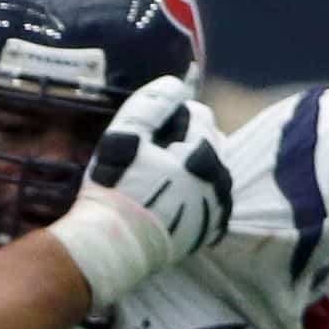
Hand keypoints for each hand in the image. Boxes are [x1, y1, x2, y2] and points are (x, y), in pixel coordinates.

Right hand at [84, 76, 232, 261]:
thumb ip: (151, 104)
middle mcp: (218, 178)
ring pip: (214, 172)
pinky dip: (197, 195)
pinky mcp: (209, 230)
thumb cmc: (114, 187)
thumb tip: (175, 83)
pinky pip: (212, 201)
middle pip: (211, 142)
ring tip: (163, 179)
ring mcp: (216, 207)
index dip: (172, 119)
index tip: (149, 135)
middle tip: (154, 157)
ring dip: (195, 168)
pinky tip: (173, 200)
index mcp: (202, 151)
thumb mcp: (125, 137)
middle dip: (188, 142)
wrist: (110, 246)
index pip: (198, 115)